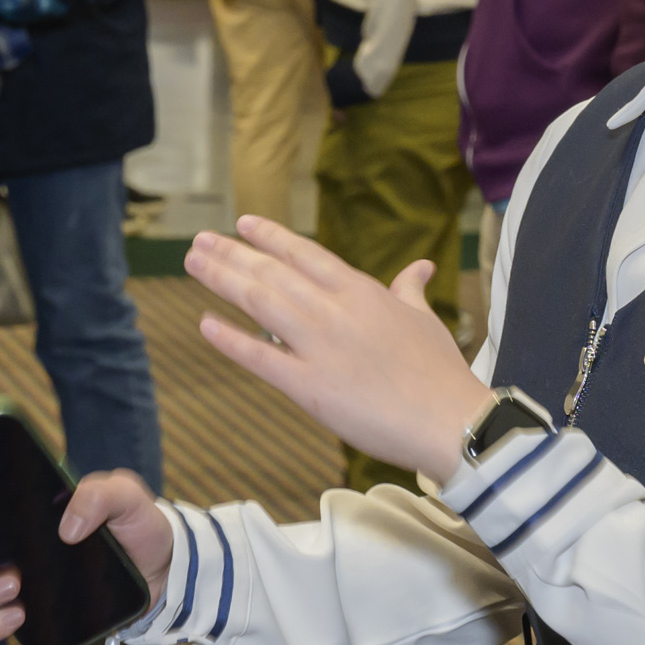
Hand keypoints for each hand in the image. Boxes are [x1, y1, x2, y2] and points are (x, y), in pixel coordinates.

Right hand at [0, 468, 172, 640]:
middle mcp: (11, 550)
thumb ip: (101, 495)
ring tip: (19, 599)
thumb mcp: (126, 496)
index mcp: (20, 515)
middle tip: (12, 579)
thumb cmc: (137, 524)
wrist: (164, 571)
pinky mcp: (34, 614)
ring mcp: (19, 585)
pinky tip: (20, 618)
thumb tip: (66, 529)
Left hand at [183, 214, 489, 483]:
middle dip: (233, 254)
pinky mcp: (310, 387)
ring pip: (261, 304)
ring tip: (194, 262)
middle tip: (200, 241)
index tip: (242, 224)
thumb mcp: (424, 318)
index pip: (306, 254)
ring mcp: (320, 347)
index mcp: (362, 292)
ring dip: (223, 280)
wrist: (449, 420)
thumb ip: (410, 288)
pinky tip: (206, 324)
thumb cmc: (441, 371)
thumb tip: (420, 265)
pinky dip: (231, 340)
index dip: (271, 237)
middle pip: (273, 273)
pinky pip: (261, 359)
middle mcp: (335, 311)